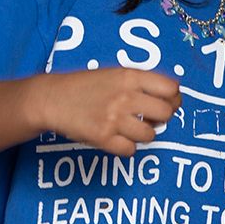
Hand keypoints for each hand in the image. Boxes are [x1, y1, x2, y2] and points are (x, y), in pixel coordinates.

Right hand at [37, 67, 180, 156]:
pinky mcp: (103, 138)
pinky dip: (126, 147)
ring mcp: (114, 118)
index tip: (167, 102)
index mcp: (129, 76)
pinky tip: (116, 138)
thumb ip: (140, 82)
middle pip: (166, 113)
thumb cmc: (83, 86)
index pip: (171, 89)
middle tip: (148, 118)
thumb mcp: (113, 74)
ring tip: (128, 128)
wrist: (51, 98)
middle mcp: (125, 96)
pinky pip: (130, 150)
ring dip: (142, 134)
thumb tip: (171, 98)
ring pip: (151, 135)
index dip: (173, 98)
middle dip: (161, 118)